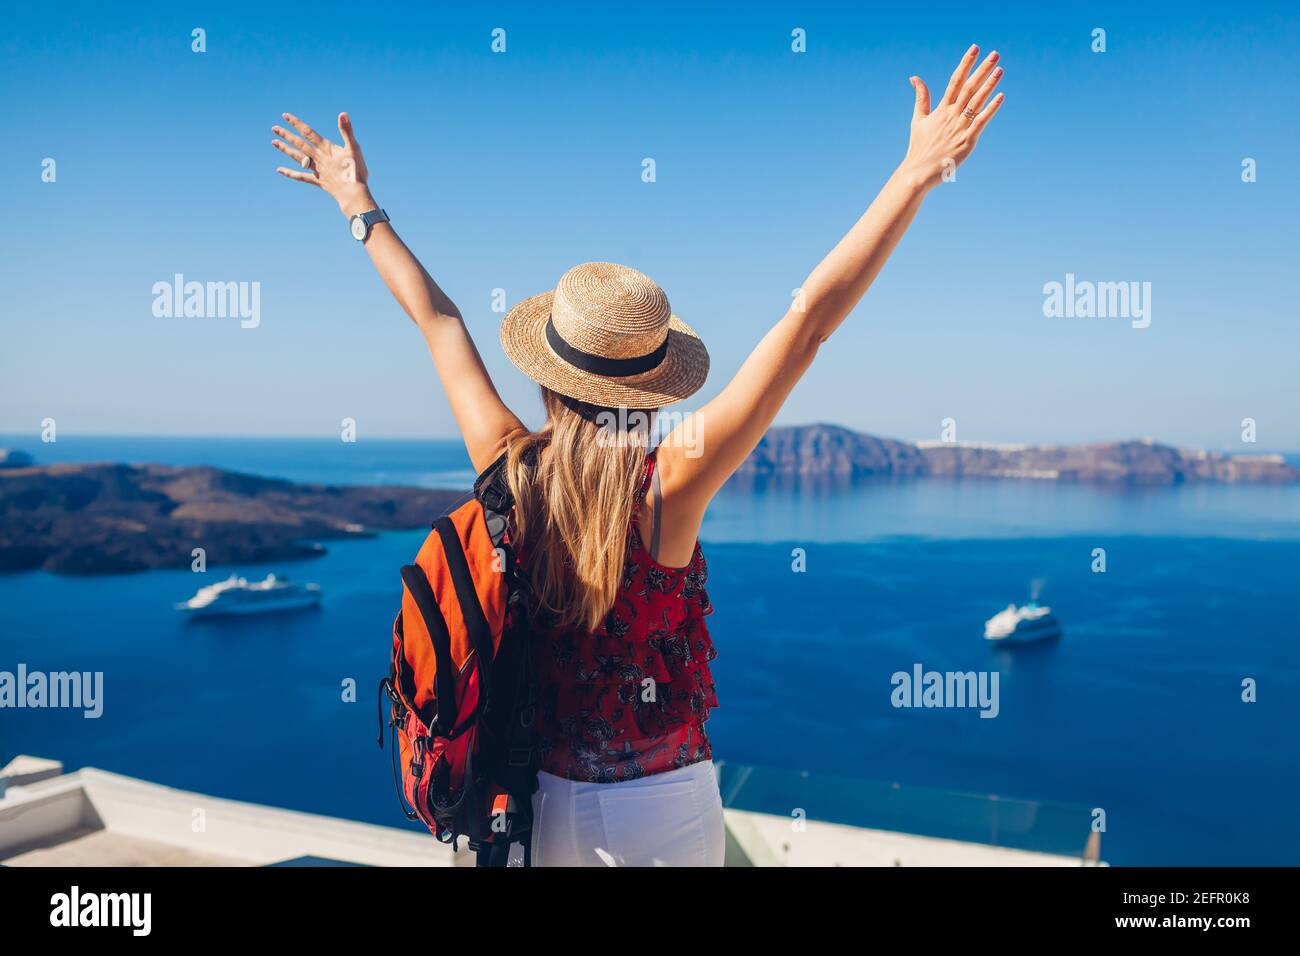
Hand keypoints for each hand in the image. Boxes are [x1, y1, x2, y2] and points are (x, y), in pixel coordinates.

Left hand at [272, 111, 373, 215]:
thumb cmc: (356, 171)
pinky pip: (301, 177)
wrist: (352, 193)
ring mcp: (317, 170)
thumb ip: (347, 130)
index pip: (308, 133)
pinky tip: (279, 170)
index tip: (285, 116)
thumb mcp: (354, 148)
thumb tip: (342, 114)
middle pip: (300, 144)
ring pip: (298, 157)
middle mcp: (318, 158)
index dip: (297, 124)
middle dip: (287, 135)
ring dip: (286, 149)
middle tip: (274, 128)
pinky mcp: (318, 181)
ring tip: (274, 142)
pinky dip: (290, 173)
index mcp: (326, 148)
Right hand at [899, 45, 1004, 190]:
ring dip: (989, 84)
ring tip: (1000, 70)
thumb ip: (920, 97)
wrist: (918, 172)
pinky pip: (982, 121)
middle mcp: (951, 115)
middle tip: (995, 54)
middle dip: (982, 69)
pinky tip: (1001, 96)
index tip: (975, 48)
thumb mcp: (917, 119)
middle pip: (969, 87)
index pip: (955, 80)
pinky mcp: (967, 140)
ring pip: (977, 101)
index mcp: (940, 109)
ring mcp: (960, 127)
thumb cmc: (919, 147)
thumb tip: (914, 78)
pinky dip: (991, 108)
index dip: (965, 63)